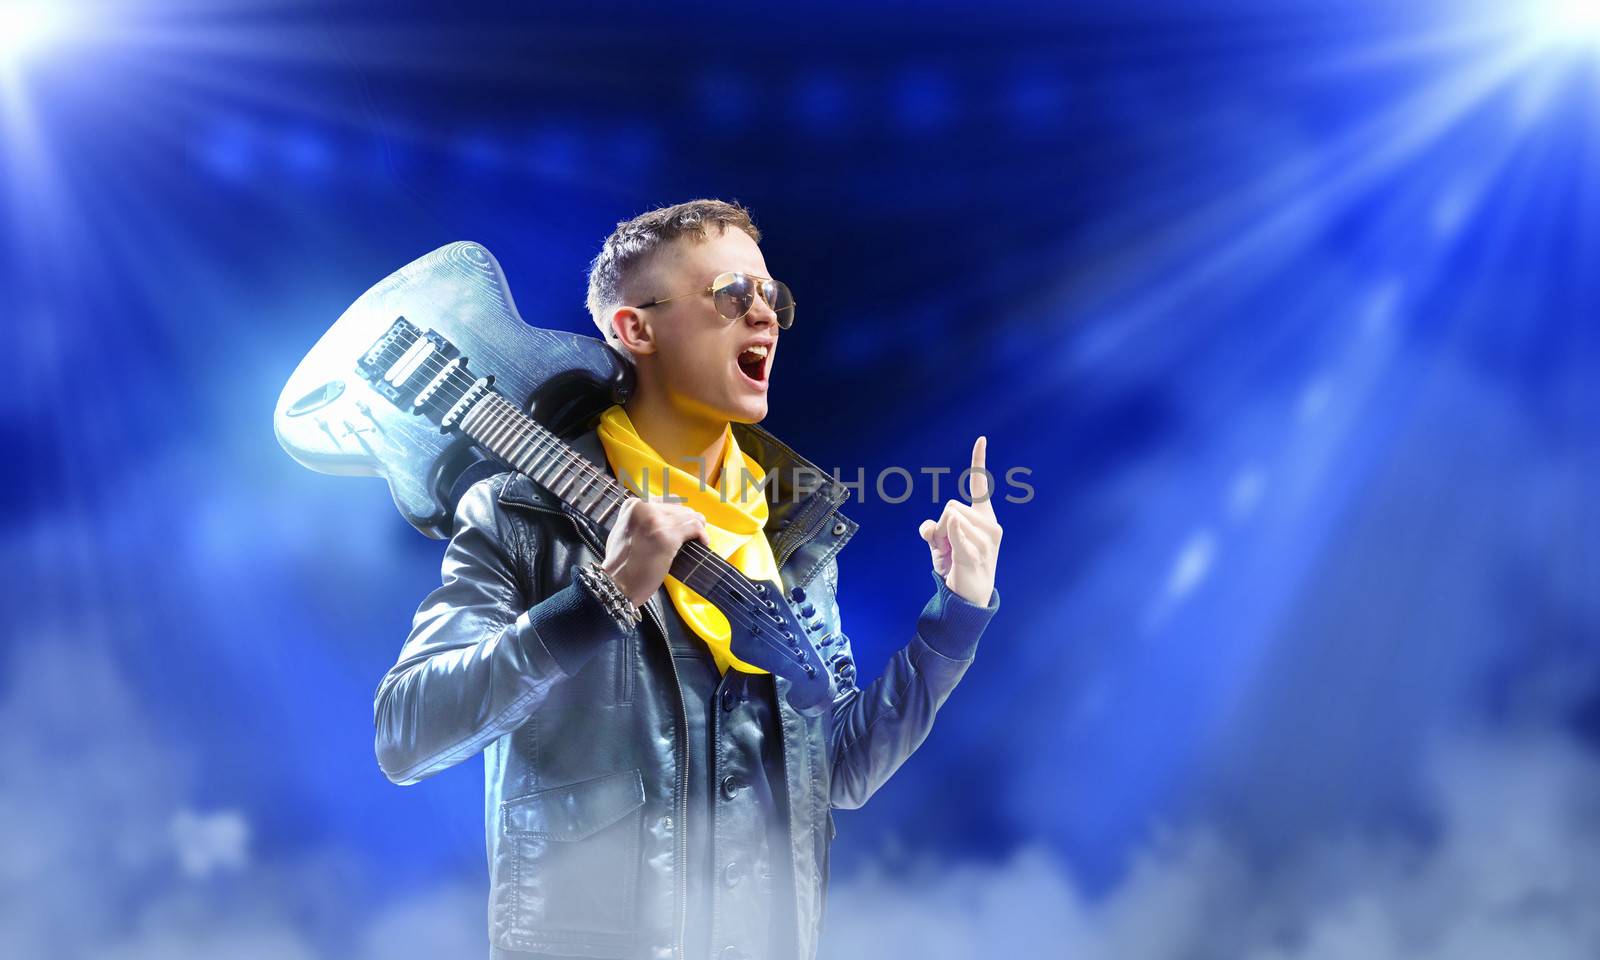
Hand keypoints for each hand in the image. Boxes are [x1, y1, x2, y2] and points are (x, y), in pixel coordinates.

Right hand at [599, 492, 708, 606]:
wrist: (617, 584)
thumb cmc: (621, 564)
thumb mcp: (623, 531)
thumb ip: (640, 520)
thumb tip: (663, 518)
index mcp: (633, 505)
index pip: (668, 500)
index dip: (678, 514)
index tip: (682, 525)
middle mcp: (644, 508)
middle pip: (680, 508)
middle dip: (688, 522)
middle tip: (691, 536)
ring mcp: (655, 521)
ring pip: (691, 516)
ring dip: (698, 528)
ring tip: (699, 539)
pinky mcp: (667, 536)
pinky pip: (695, 527)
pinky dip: (702, 534)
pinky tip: (703, 542)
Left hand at [918, 436, 1002, 605]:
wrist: (968, 598)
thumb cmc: (956, 567)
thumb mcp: (940, 545)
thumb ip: (933, 531)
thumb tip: (928, 528)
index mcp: (983, 518)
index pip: (981, 486)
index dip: (979, 461)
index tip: (981, 438)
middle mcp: (990, 525)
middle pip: (951, 505)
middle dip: (940, 524)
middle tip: (946, 547)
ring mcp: (986, 540)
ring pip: (950, 518)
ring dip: (940, 538)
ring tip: (951, 557)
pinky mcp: (977, 554)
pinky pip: (956, 534)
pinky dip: (950, 539)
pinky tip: (954, 553)